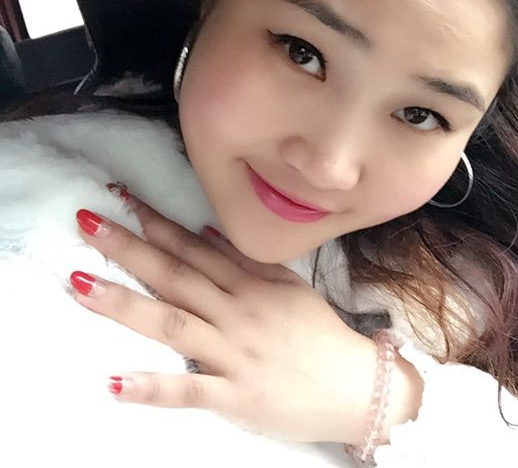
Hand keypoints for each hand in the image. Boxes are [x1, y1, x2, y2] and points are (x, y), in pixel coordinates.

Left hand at [69, 185, 380, 443]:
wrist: (358, 386)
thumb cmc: (321, 335)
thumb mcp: (288, 287)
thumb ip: (246, 261)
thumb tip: (205, 233)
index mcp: (250, 286)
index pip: (195, 248)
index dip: (157, 223)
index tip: (122, 200)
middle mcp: (236, 313)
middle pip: (175, 276)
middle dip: (129, 248)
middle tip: (87, 222)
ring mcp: (234, 354)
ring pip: (173, 324)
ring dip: (126, 304)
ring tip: (80, 285)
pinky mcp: (235, 395)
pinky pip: (190, 391)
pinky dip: (153, 387)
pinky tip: (115, 381)